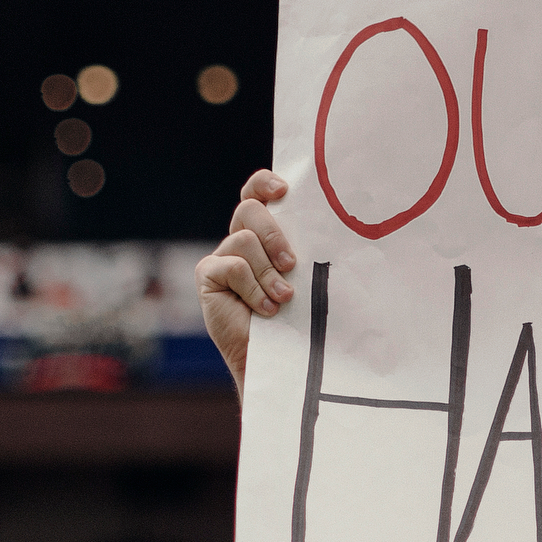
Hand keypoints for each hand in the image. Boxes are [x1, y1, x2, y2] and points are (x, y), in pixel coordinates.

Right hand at [195, 170, 297, 389]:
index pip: (257, 194)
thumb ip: (307, 251)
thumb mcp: (307, 278)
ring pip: (243, 239)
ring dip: (267, 272)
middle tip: (292, 264)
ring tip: (283, 298)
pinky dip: (252, 287)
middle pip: (249, 210)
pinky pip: (232, 266)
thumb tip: (333, 227)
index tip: (283, 190)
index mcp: (265, 234)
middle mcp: (240, 240)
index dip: (263, 184)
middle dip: (274, 234)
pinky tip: (265, 309)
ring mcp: (222, 257)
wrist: (278, 357)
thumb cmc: (299, 318)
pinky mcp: (208, 275)